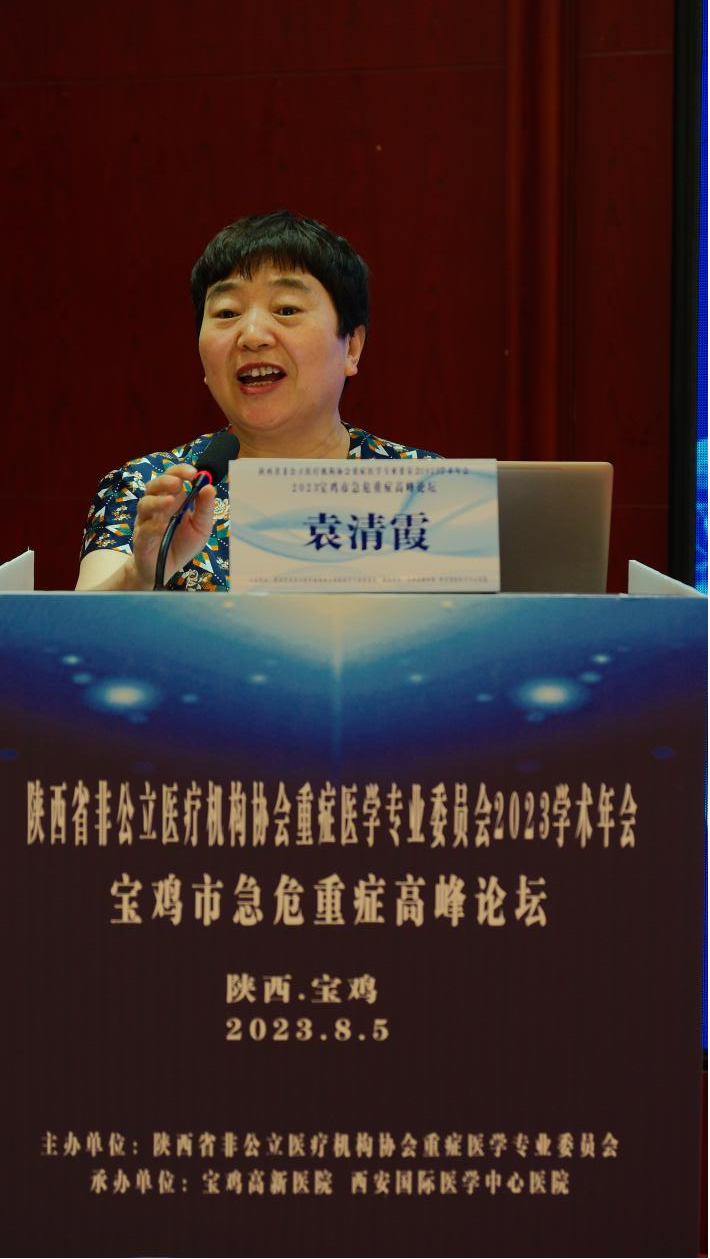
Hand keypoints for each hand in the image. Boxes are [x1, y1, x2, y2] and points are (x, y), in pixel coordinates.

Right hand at [130, 463, 215, 588]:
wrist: (163, 571)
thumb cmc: (182, 545)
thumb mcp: (201, 528)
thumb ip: (205, 509)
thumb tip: (209, 487)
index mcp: (173, 499)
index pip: (172, 477)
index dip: (180, 471)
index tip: (193, 472)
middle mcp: (156, 507)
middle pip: (154, 486)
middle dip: (165, 481)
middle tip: (178, 483)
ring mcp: (146, 522)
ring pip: (144, 505)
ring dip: (157, 501)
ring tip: (170, 502)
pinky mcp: (141, 540)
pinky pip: (143, 530)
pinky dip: (153, 527)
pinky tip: (163, 526)